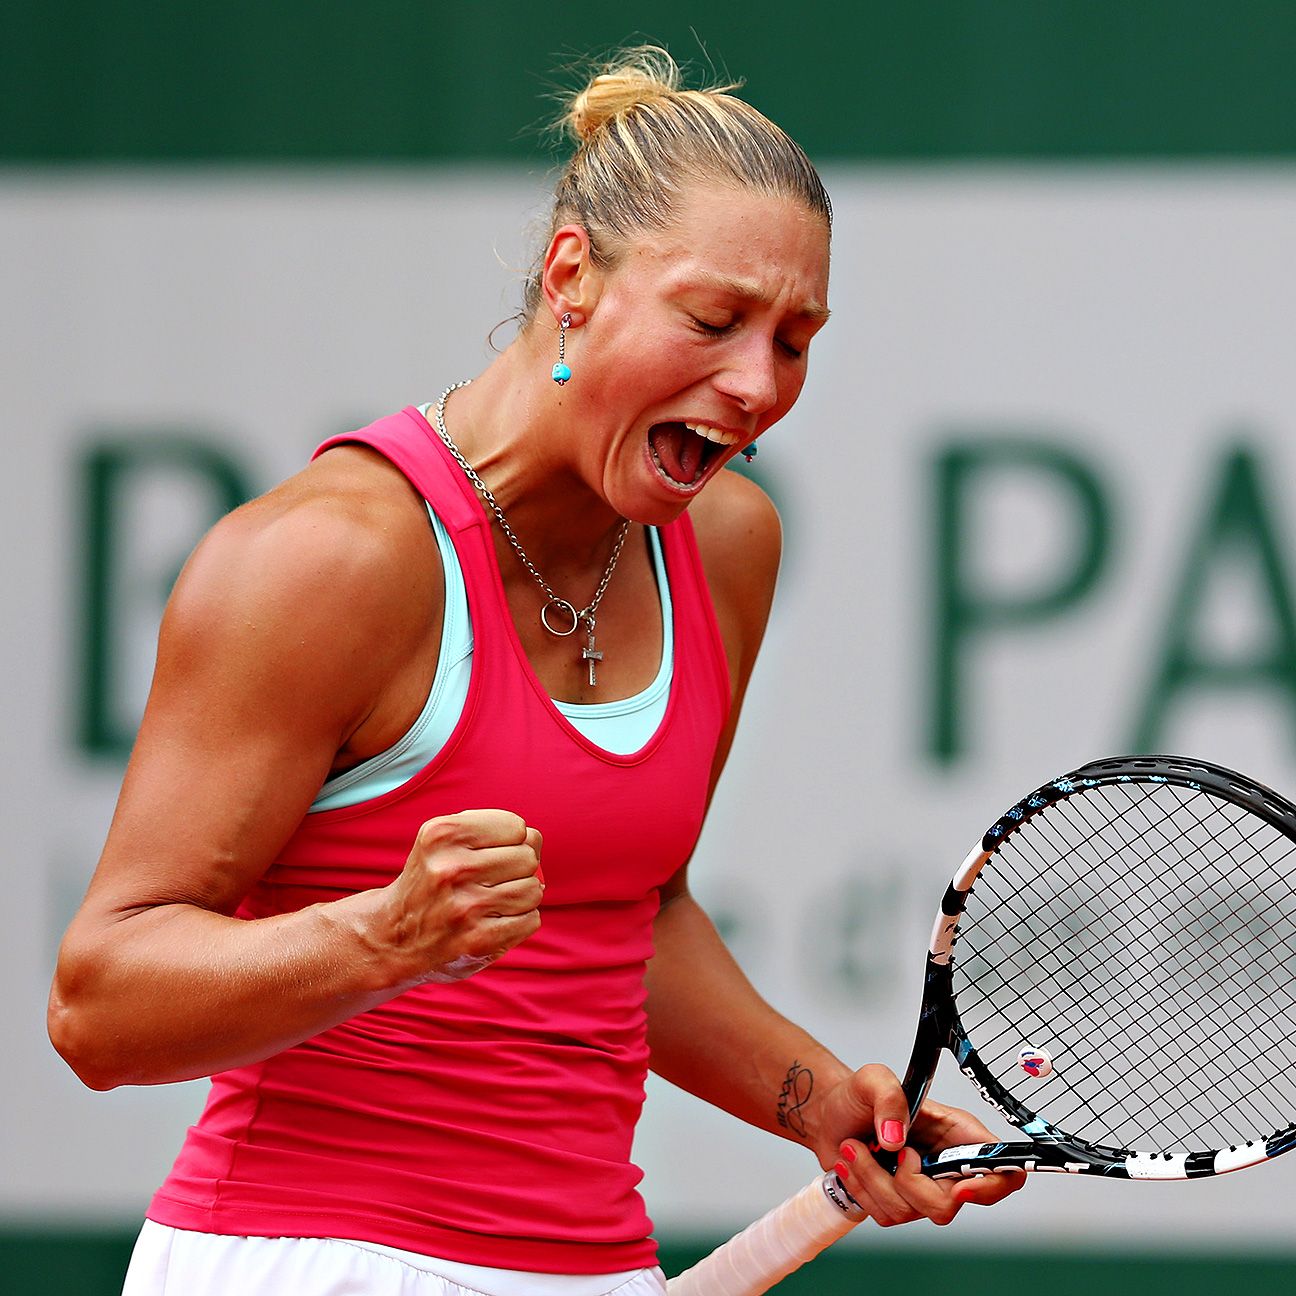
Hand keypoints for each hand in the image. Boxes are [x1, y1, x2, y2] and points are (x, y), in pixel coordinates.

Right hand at [377, 810, 543, 983]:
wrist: (392, 936)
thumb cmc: (430, 880)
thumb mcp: (442, 840)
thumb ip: (489, 829)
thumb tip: (535, 840)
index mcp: (442, 834)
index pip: (516, 827)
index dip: (513, 839)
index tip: (494, 852)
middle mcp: (451, 868)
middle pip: (527, 858)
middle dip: (520, 867)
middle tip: (495, 879)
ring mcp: (465, 907)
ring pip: (533, 890)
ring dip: (523, 895)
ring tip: (497, 899)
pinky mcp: (478, 940)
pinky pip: (531, 920)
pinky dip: (521, 920)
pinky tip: (497, 920)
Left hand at [816, 1066, 1024, 1226]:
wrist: (830, 1116)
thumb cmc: (858, 1096)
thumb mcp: (873, 1079)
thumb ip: (889, 1097)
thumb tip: (896, 1138)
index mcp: (958, 1134)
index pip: (1003, 1171)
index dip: (992, 1187)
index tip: (960, 1187)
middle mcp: (946, 1166)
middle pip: (951, 1204)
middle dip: (910, 1183)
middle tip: (889, 1150)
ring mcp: (923, 1188)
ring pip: (912, 1211)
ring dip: (874, 1178)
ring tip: (855, 1147)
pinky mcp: (898, 1203)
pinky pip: (887, 1215)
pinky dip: (863, 1190)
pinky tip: (852, 1164)